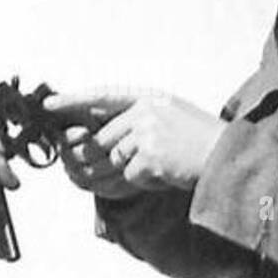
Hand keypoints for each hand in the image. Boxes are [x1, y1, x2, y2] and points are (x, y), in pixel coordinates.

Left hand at [48, 89, 226, 192]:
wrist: (228, 160)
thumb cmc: (198, 145)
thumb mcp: (168, 121)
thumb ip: (135, 124)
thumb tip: (94, 139)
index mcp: (149, 98)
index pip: (103, 96)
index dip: (74, 99)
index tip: (49, 103)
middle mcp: (146, 110)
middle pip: (104, 138)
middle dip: (101, 158)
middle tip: (115, 167)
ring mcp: (148, 131)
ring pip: (115, 159)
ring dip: (131, 171)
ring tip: (159, 166)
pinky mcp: (150, 155)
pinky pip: (131, 176)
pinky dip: (146, 182)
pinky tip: (167, 174)